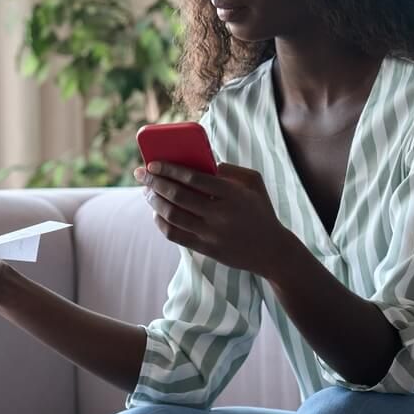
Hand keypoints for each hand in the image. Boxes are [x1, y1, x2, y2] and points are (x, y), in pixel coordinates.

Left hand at [135, 161, 296, 277]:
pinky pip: (174, 235)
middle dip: (155, 183)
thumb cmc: (260, 210)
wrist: (272, 250)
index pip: (193, 178)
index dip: (169, 169)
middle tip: (141, 174)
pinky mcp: (206, 249)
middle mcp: (220, 215)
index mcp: (232, 194)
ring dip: (154, 201)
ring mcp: (211, 234)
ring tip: (147, 191)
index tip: (153, 163)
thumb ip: (229, 169)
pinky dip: (160, 222)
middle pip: (177, 196)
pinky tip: (156, 212)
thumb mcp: (253, 183)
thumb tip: (200, 163)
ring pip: (172, 216)